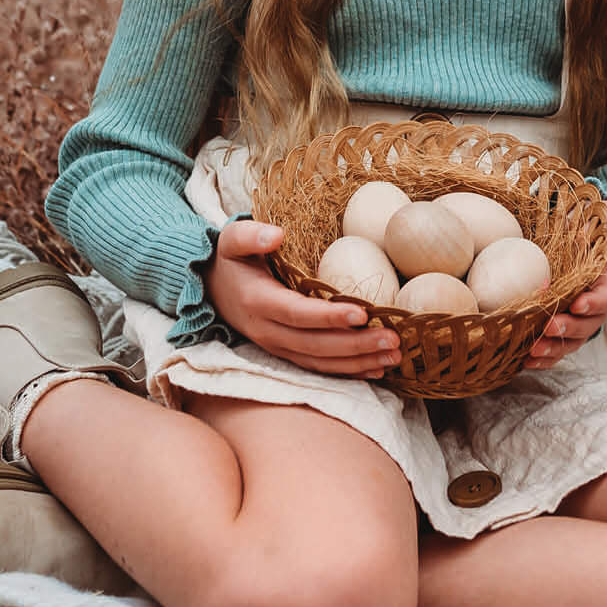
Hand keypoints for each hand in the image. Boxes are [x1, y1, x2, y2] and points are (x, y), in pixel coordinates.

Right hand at [208, 221, 402, 377]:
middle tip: (393, 340)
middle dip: (356, 345)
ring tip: (394, 356)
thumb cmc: (231, 259)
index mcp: (258, 301)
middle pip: (316, 345)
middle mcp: (268, 331)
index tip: (363, 312)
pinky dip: (349, 371)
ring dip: (359, 363)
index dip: (330, 317)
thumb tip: (277, 234)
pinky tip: (377, 369)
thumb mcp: (232, 238)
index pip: (298, 313)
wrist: (211, 288)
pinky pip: (319, 368)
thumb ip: (251, 234)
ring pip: (320, 362)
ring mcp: (277, 347)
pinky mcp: (287, 354)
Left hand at [523, 201, 606, 369]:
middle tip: (549, 328)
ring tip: (532, 351)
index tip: (577, 304)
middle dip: (569, 329)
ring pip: (570, 341)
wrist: (576, 236)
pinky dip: (542, 356)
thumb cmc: (591, 226)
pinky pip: (554, 346)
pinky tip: (524, 360)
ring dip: (553, 348)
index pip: (605, 296)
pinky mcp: (559, 323)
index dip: (593, 303)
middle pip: (587, 325)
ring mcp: (576, 317)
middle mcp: (594, 304)